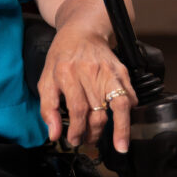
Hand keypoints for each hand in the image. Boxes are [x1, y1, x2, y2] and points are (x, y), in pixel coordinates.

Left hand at [37, 25, 137, 152]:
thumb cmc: (62, 57)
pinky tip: (123, 122)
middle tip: (87, 141)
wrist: (83, 32)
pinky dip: (129, 113)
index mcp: (66, 72)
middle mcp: (89, 72)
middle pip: (97, 111)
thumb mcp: (46, 79)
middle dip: (93, 133)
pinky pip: (130, 96)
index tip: (74, 140)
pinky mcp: (122, 72)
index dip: (77, 129)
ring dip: (120, 130)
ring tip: (118, 145)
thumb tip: (54, 134)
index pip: (77, 108)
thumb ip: (47, 107)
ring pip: (119, 106)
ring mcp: (108, 72)